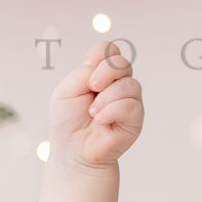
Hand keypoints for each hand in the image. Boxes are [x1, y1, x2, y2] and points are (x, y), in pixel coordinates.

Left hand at [47, 41, 145, 171]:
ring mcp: (128, 100)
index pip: (109, 50)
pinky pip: (131, 104)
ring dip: (107, 97)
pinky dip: (112, 110)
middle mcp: (117, 84)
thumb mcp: (66, 90)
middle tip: (93, 87)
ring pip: (129, 84)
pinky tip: (101, 120)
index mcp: (99, 73)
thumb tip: (108, 70)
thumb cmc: (68, 121)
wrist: (72, 151)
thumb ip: (84, 72)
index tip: (88, 70)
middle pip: (122, 62)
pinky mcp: (136, 118)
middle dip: (106, 72)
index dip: (100, 55)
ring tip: (93, 112)